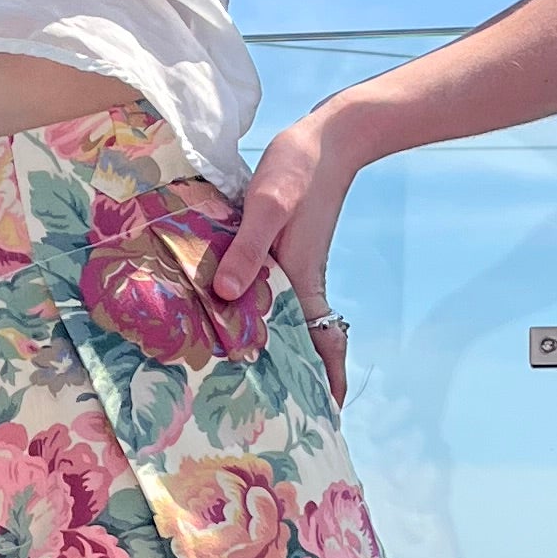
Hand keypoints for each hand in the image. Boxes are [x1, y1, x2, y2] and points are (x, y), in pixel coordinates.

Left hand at [211, 108, 354, 408]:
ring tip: (250, 381)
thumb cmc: (298, 168)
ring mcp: (294, 269)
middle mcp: (300, 283)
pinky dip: (262, 316)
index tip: (326, 419)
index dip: (329, 382)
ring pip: (287, 322)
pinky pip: (274, 295)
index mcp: (302, 281)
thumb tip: (227, 296)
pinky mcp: (283, 252)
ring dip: (277, 350)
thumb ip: (248, 248)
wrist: (326, 138)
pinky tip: (236, 317)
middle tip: (273, 416)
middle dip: (297, 381)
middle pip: (305, 343)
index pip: (323, 345)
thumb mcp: (269, 203)